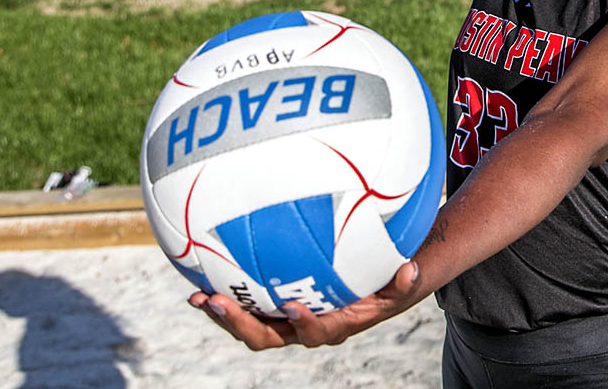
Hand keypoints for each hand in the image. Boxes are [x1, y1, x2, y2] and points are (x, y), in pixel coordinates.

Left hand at [188, 260, 421, 349]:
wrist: (367, 290)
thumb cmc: (384, 286)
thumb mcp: (399, 286)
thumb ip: (403, 282)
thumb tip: (408, 269)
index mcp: (333, 326)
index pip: (317, 332)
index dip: (304, 323)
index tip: (293, 305)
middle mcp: (302, 328)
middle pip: (268, 337)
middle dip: (241, 324)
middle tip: (219, 302)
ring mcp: (283, 320)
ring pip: (249, 327)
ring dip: (223, 314)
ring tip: (199, 297)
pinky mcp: (271, 307)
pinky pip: (245, 306)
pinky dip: (224, 296)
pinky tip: (203, 274)